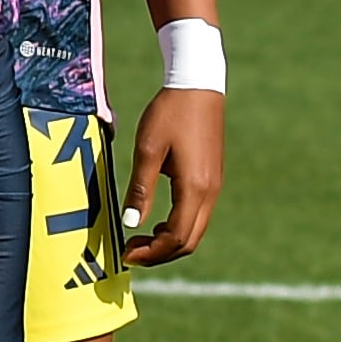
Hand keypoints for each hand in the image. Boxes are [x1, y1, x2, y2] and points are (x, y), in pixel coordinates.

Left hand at [121, 85, 222, 264]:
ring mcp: (214, 186)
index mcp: (195, 188)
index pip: (176, 236)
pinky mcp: (212, 179)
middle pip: (190, 241)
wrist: (197, 87)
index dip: (152, 252)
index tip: (126, 254)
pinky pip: (197, 215)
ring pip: (195, 230)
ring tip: (139, 238)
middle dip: (160, 254)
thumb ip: (140, 189)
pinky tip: (156, 221)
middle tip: (131, 252)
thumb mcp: (147, 150)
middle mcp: (210, 192)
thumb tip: (131, 223)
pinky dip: (178, 227)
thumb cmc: (169, 114)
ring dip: (169, 242)